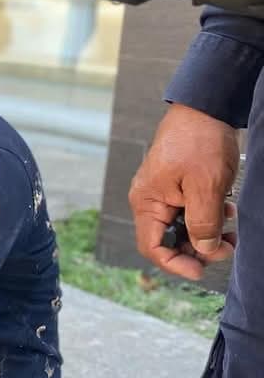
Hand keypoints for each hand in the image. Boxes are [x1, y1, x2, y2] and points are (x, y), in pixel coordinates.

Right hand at [129, 103, 239, 279]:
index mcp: (147, 203)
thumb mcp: (206, 188)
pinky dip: (207, 218)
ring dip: (205, 234)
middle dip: (196, 249)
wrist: (204, 107)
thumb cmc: (199, 142)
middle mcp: (149, 200)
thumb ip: (203, 224)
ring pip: (180, 227)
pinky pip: (187, 211)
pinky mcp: (175, 184)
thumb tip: (204, 251)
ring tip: (231, 231)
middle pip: (167, 240)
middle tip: (227, 248)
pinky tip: (226, 212)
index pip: (152, 247)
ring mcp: (161, 192)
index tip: (202, 271)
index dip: (176, 264)